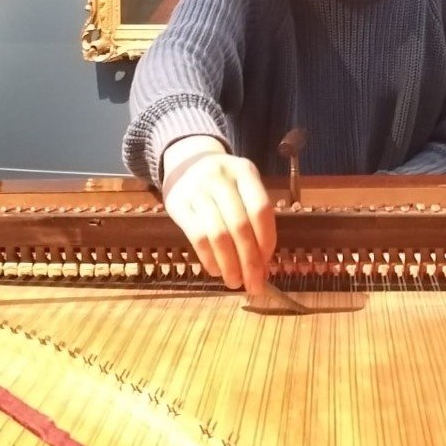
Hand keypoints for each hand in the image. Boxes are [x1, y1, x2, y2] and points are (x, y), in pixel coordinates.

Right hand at [161, 137, 276, 291]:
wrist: (186, 161)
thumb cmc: (224, 182)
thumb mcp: (243, 187)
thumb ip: (255, 221)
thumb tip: (263, 268)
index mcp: (244, 172)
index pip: (261, 209)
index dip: (267, 241)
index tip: (267, 264)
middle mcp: (221, 178)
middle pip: (240, 226)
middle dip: (249, 261)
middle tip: (254, 285)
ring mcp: (197, 190)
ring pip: (218, 235)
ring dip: (229, 265)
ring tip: (235, 282)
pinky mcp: (178, 204)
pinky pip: (197, 238)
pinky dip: (209, 259)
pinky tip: (216, 270)